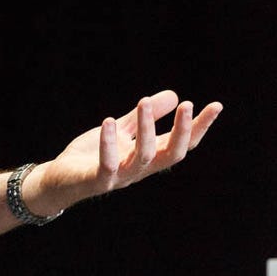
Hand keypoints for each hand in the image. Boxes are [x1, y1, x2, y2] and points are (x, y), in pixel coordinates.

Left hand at [28, 90, 222, 214]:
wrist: (60, 179)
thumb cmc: (92, 155)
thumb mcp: (122, 131)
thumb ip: (143, 116)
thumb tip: (173, 94)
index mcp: (148, 156)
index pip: (181, 143)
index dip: (199, 127)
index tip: (216, 105)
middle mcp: (140, 169)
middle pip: (170, 154)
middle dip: (181, 131)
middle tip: (187, 104)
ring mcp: (120, 176)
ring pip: (142, 156)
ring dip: (145, 128)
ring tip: (144, 101)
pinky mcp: (98, 180)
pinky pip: (107, 165)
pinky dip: (109, 144)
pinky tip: (109, 122)